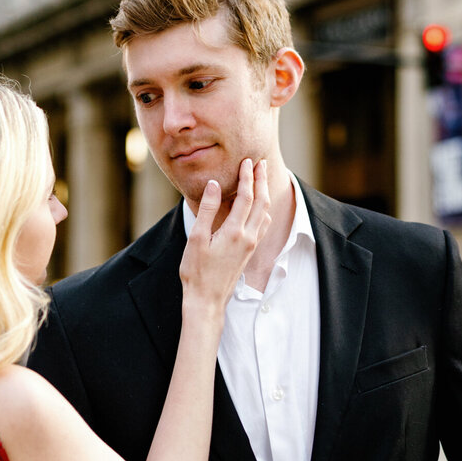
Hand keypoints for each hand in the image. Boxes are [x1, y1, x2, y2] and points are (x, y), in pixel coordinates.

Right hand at [179, 160, 269, 316]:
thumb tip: (214, 184)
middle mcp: (248, 237)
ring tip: (261, 180)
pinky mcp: (249, 252)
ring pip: (264, 214)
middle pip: (261, 202)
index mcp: (235, 231)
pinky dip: (263, 209)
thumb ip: (207, 210)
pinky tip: (259, 207)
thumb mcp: (197, 238)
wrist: (207, 299)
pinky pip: (262, 225)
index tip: (247, 161)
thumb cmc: (197, 271)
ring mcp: (250, 245)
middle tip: (260, 163)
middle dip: (261, 181)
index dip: (247, 177)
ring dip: (264, 194)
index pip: (246, 196)